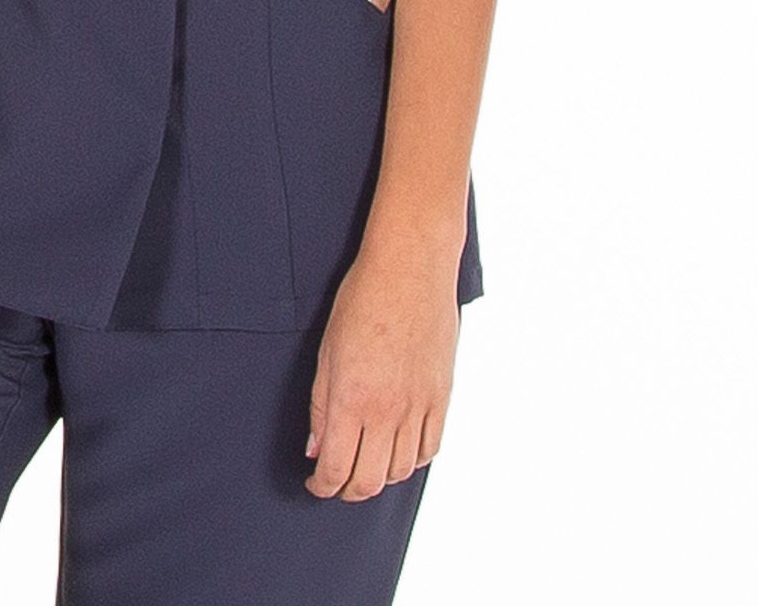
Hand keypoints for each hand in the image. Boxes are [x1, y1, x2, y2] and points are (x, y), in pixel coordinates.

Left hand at [304, 244, 460, 499]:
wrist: (410, 268)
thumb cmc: (362, 300)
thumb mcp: (327, 351)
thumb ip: (321, 406)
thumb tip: (317, 450)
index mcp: (352, 399)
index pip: (336, 469)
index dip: (322, 487)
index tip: (316, 484)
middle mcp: (388, 410)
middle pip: (370, 481)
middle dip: (348, 490)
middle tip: (338, 481)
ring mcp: (419, 405)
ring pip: (402, 471)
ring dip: (381, 477)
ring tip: (367, 464)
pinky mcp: (442, 396)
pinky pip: (431, 448)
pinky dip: (413, 460)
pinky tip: (399, 450)